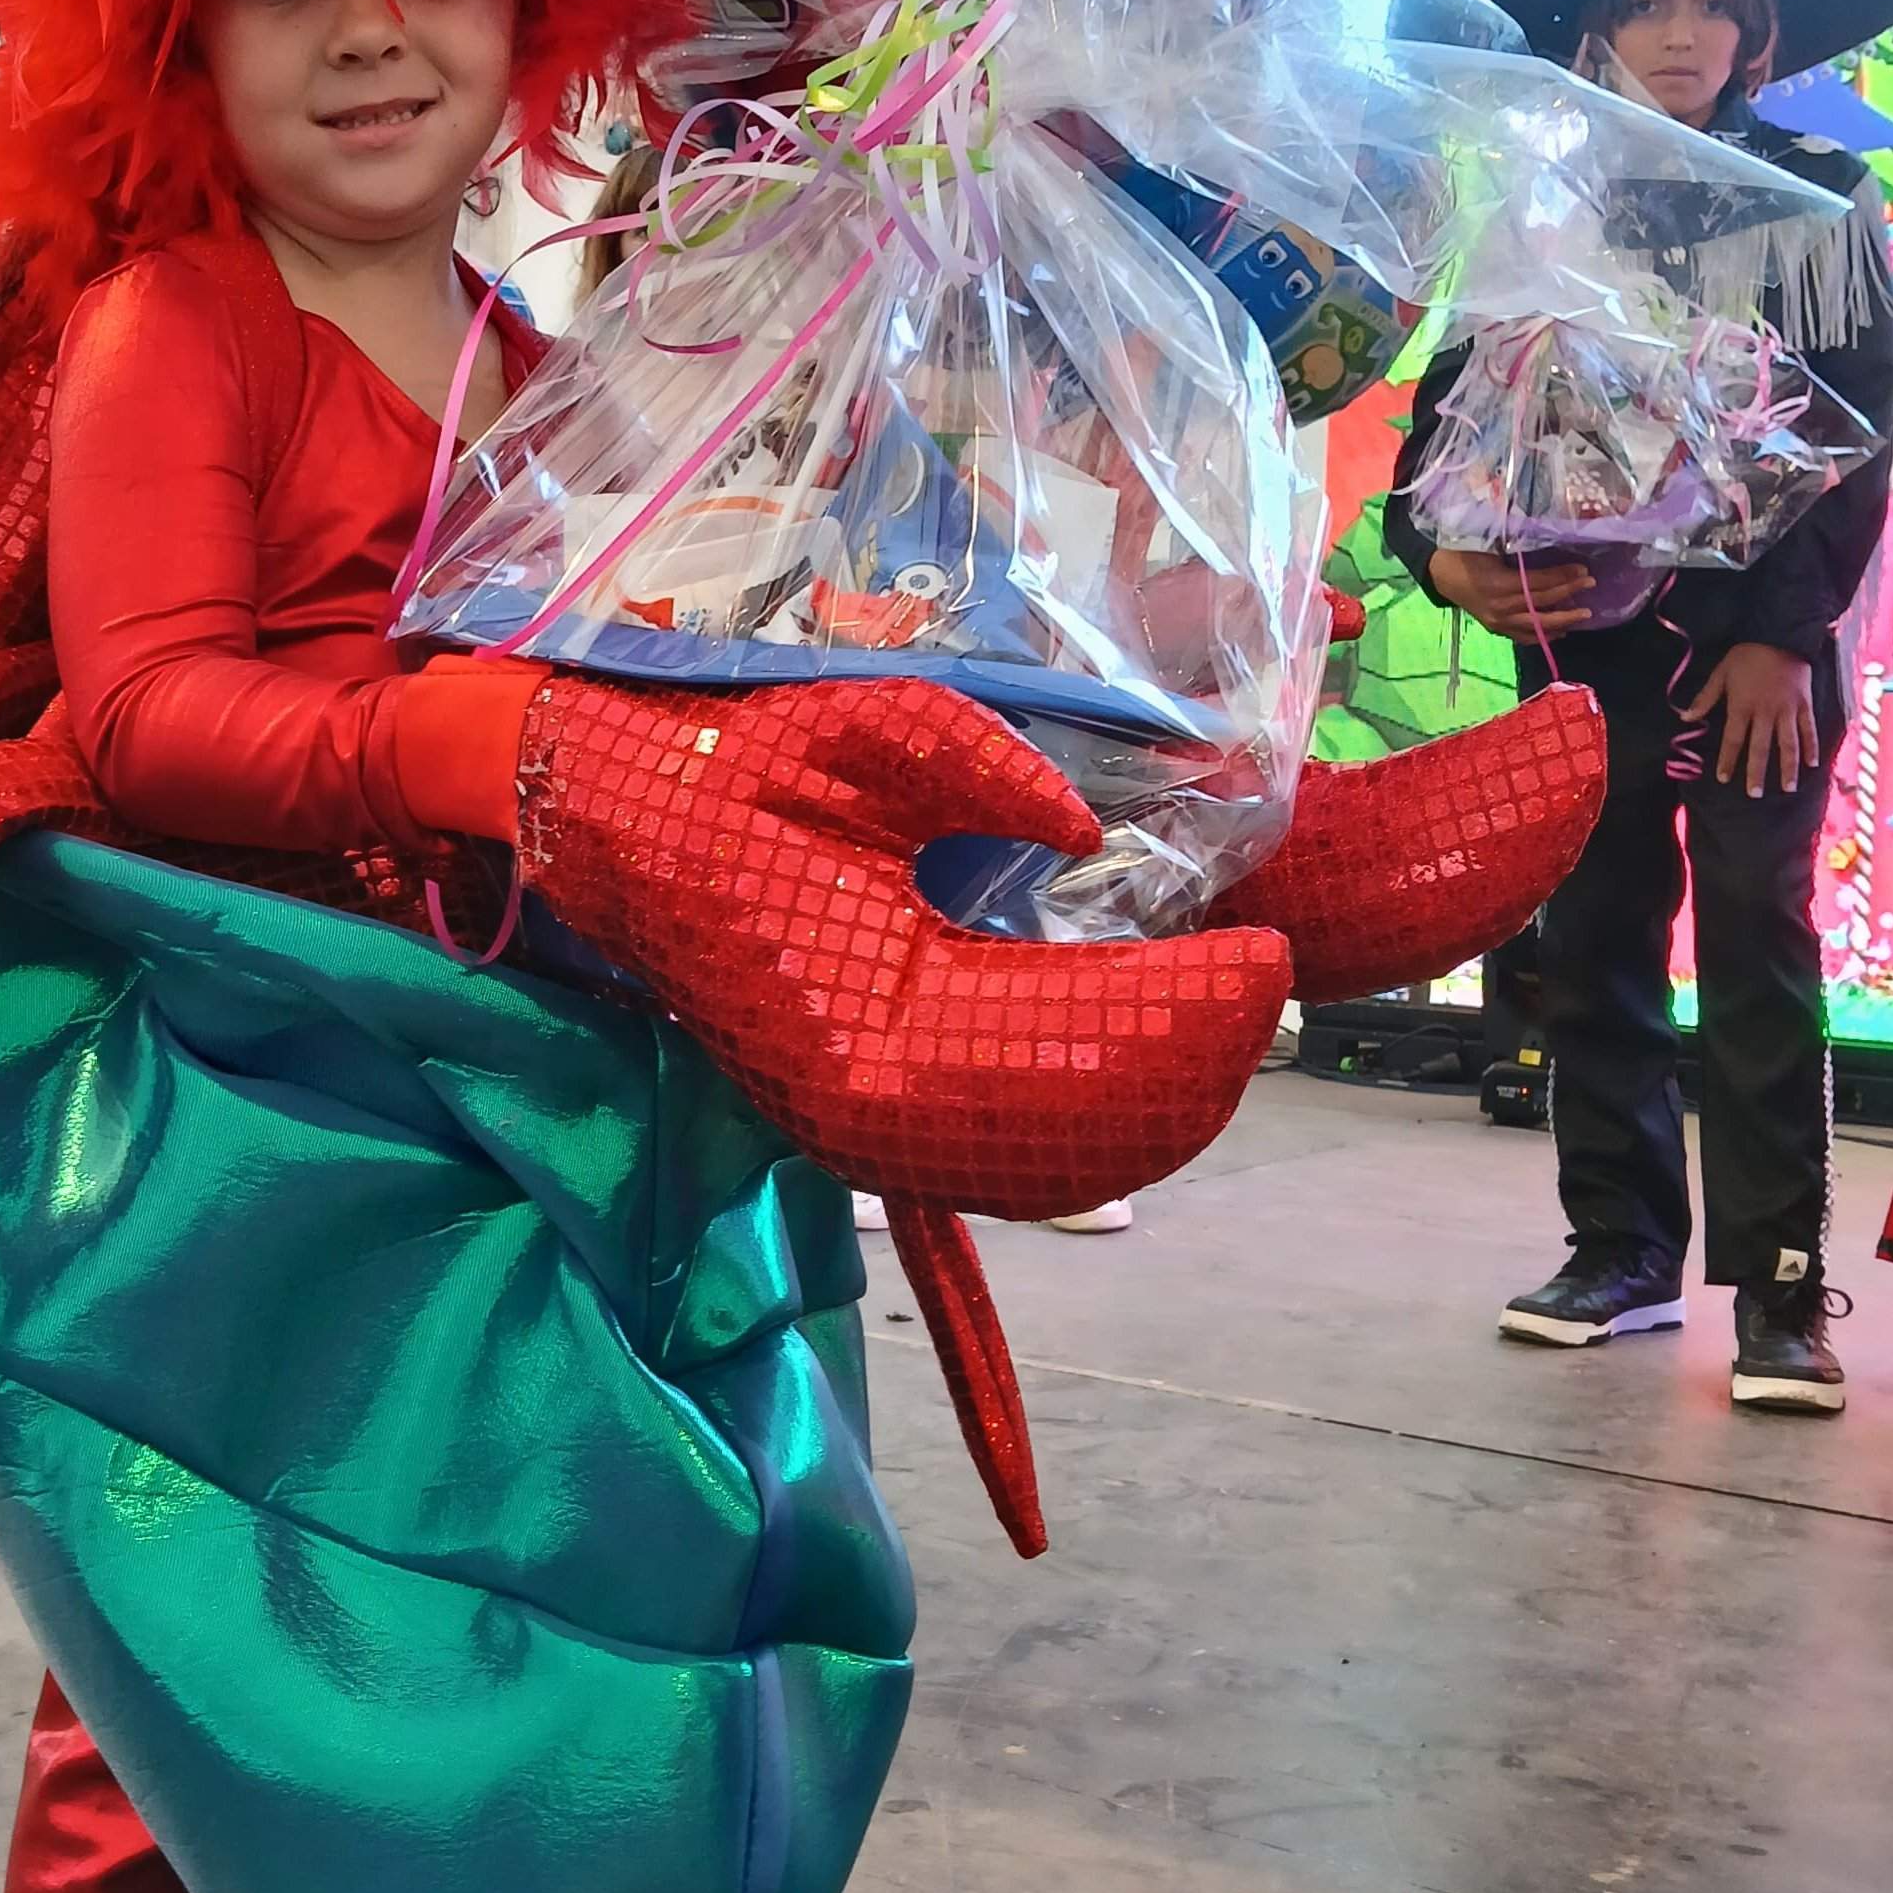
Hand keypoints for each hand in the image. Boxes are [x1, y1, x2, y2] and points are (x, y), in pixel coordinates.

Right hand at [514, 674, 1288, 1215]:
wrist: (621, 831)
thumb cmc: (735, 769)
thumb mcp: (857, 727)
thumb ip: (978, 767)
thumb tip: (1084, 833)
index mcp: (860, 1020)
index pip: (1058, 1048)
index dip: (1177, 1017)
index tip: (1263, 954)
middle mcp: (864, 1108)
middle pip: (1071, 1131)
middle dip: (1191, 1065)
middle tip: (1272, 982)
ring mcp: (865, 1130)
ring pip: (1049, 1165)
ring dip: (1159, 1110)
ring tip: (1238, 1023)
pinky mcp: (873, 1122)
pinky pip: (1009, 1157)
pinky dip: (1103, 1130)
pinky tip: (1167, 1075)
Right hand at [1426, 545, 1597, 636]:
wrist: (1439, 572)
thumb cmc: (1464, 552)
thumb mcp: (1489, 545)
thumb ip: (1518, 549)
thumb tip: (1551, 542)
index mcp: (1497, 584)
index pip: (1537, 583)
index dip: (1562, 577)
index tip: (1582, 570)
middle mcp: (1499, 607)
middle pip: (1541, 603)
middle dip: (1568, 594)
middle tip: (1590, 585)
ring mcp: (1497, 621)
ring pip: (1536, 624)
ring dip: (1562, 620)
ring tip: (1584, 615)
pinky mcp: (1495, 628)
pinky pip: (1523, 636)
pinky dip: (1542, 635)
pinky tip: (1560, 632)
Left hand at [1680, 641, 1818, 797]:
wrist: (1781, 635)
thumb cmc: (1747, 655)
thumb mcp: (1721, 673)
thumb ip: (1705, 698)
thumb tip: (1685, 718)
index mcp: (1742, 706)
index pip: (1733, 739)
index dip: (1727, 759)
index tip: (1724, 778)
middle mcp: (1766, 712)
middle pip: (1760, 748)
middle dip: (1756, 772)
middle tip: (1754, 794)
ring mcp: (1788, 710)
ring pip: (1788, 744)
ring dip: (1787, 768)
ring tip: (1787, 788)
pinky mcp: (1804, 704)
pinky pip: (1809, 729)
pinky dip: (1811, 747)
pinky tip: (1812, 765)